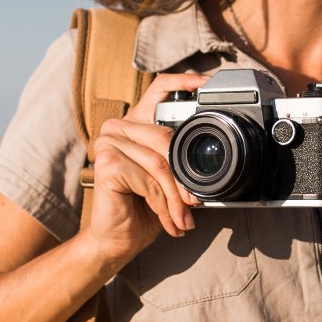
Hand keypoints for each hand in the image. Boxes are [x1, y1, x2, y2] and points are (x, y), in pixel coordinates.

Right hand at [83, 72, 209, 270]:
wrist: (118, 240)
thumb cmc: (143, 209)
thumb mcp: (170, 180)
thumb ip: (183, 162)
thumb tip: (214, 159)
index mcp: (136, 123)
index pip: (160, 88)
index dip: (185, 81)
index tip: (208, 83)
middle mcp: (119, 127)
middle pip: (167, 138)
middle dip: (185, 177)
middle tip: (195, 202)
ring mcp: (109, 142)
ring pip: (161, 164)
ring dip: (176, 198)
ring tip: (183, 218)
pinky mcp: (107, 164)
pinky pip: (149, 180)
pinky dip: (162, 204)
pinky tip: (166, 219)